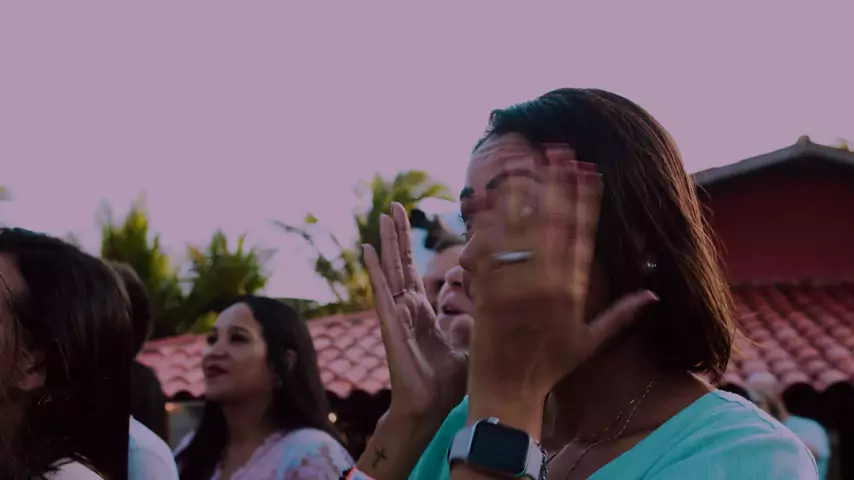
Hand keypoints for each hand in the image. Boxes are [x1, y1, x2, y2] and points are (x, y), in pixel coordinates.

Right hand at [362, 203, 467, 419]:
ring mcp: (397, 314)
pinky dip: (375, 270)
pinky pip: (382, 292)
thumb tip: (472, 309)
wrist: (431, 406)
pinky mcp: (391, 324)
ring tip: (383, 217)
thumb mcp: (466, 344)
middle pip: (400, 263)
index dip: (410, 246)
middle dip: (398, 234)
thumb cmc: (446, 381)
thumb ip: (466, 323)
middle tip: (394, 206)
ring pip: (390, 271)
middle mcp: (406, 308)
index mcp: (422, 311)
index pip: (413, 271)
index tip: (408, 220)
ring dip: (387, 243)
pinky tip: (369, 249)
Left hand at [467, 148, 657, 406]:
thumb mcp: (590, 342)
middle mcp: (544, 282)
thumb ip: (621, 315)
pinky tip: (483, 193)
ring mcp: (512, 284)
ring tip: (521, 156)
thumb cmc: (550, 366)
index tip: (588, 169)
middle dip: (556, 180)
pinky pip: (485, 246)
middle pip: (551, 220)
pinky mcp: (485, 288)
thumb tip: (653, 292)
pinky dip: (483, 218)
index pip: (582, 233)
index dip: (585, 198)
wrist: (507, 391)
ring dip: (520, 187)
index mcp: (572, 290)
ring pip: (517, 226)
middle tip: (558, 148)